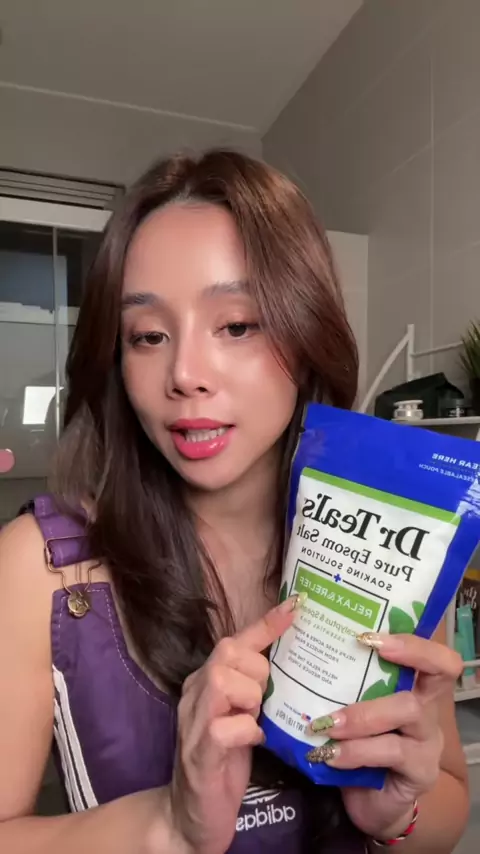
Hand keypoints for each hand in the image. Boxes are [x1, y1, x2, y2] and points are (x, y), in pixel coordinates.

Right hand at [168, 596, 297, 853]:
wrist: (191, 817)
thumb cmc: (224, 763)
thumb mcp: (243, 716)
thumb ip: (256, 689)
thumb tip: (289, 661)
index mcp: (206, 681)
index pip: (236, 641)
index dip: (266, 624)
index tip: (296, 606)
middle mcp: (195, 693)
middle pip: (228, 652)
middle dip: (256, 671)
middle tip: (262, 700)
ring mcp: (194, 721)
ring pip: (223, 680)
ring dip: (250, 698)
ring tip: (254, 720)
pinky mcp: (200, 752)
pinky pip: (225, 726)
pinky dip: (247, 730)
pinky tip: (252, 742)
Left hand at [309, 632, 462, 840]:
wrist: (367, 802)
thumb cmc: (355, 743)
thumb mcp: (349, 707)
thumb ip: (338, 680)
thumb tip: (290, 638)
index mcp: (413, 686)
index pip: (434, 653)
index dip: (414, 640)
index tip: (369, 636)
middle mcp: (428, 708)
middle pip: (437, 674)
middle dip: (400, 658)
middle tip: (360, 650)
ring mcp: (428, 740)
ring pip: (408, 710)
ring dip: (362, 713)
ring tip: (326, 724)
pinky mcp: (421, 772)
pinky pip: (391, 752)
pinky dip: (356, 750)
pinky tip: (330, 755)